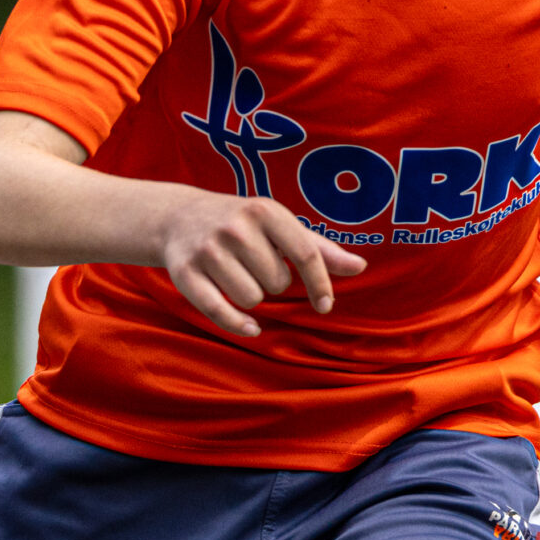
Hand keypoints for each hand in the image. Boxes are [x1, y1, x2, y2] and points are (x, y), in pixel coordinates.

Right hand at [157, 192, 365, 336]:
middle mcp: (235, 228)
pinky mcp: (184, 273)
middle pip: (277, 282)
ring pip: (251, 299)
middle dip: (272, 282)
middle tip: (256, 266)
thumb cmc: (243, 224)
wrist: (179, 217)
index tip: (325, 305)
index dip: (320, 284)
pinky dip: (239, 325)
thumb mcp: (279, 226)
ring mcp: (208, 250)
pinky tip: (251, 327)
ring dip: (252, 297)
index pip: (306, 254)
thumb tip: (360, 267)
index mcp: (264, 211)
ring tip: (238, 277)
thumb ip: (319, 249)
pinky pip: (219, 312)